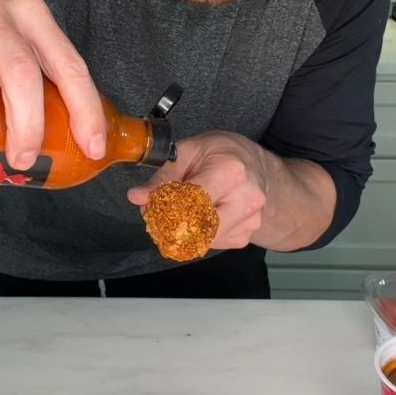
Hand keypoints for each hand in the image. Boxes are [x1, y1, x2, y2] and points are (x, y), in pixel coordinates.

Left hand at [127, 131, 268, 250]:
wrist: (258, 166)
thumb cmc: (224, 153)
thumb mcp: (191, 150)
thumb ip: (163, 176)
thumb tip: (137, 196)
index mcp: (232, 172)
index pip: (192, 202)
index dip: (165, 208)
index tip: (150, 207)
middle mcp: (246, 199)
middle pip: (198, 229)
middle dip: (172, 226)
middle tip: (157, 216)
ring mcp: (250, 221)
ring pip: (202, 241)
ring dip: (183, 232)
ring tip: (179, 212)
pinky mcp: (246, 236)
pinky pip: (212, 244)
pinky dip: (199, 234)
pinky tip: (200, 217)